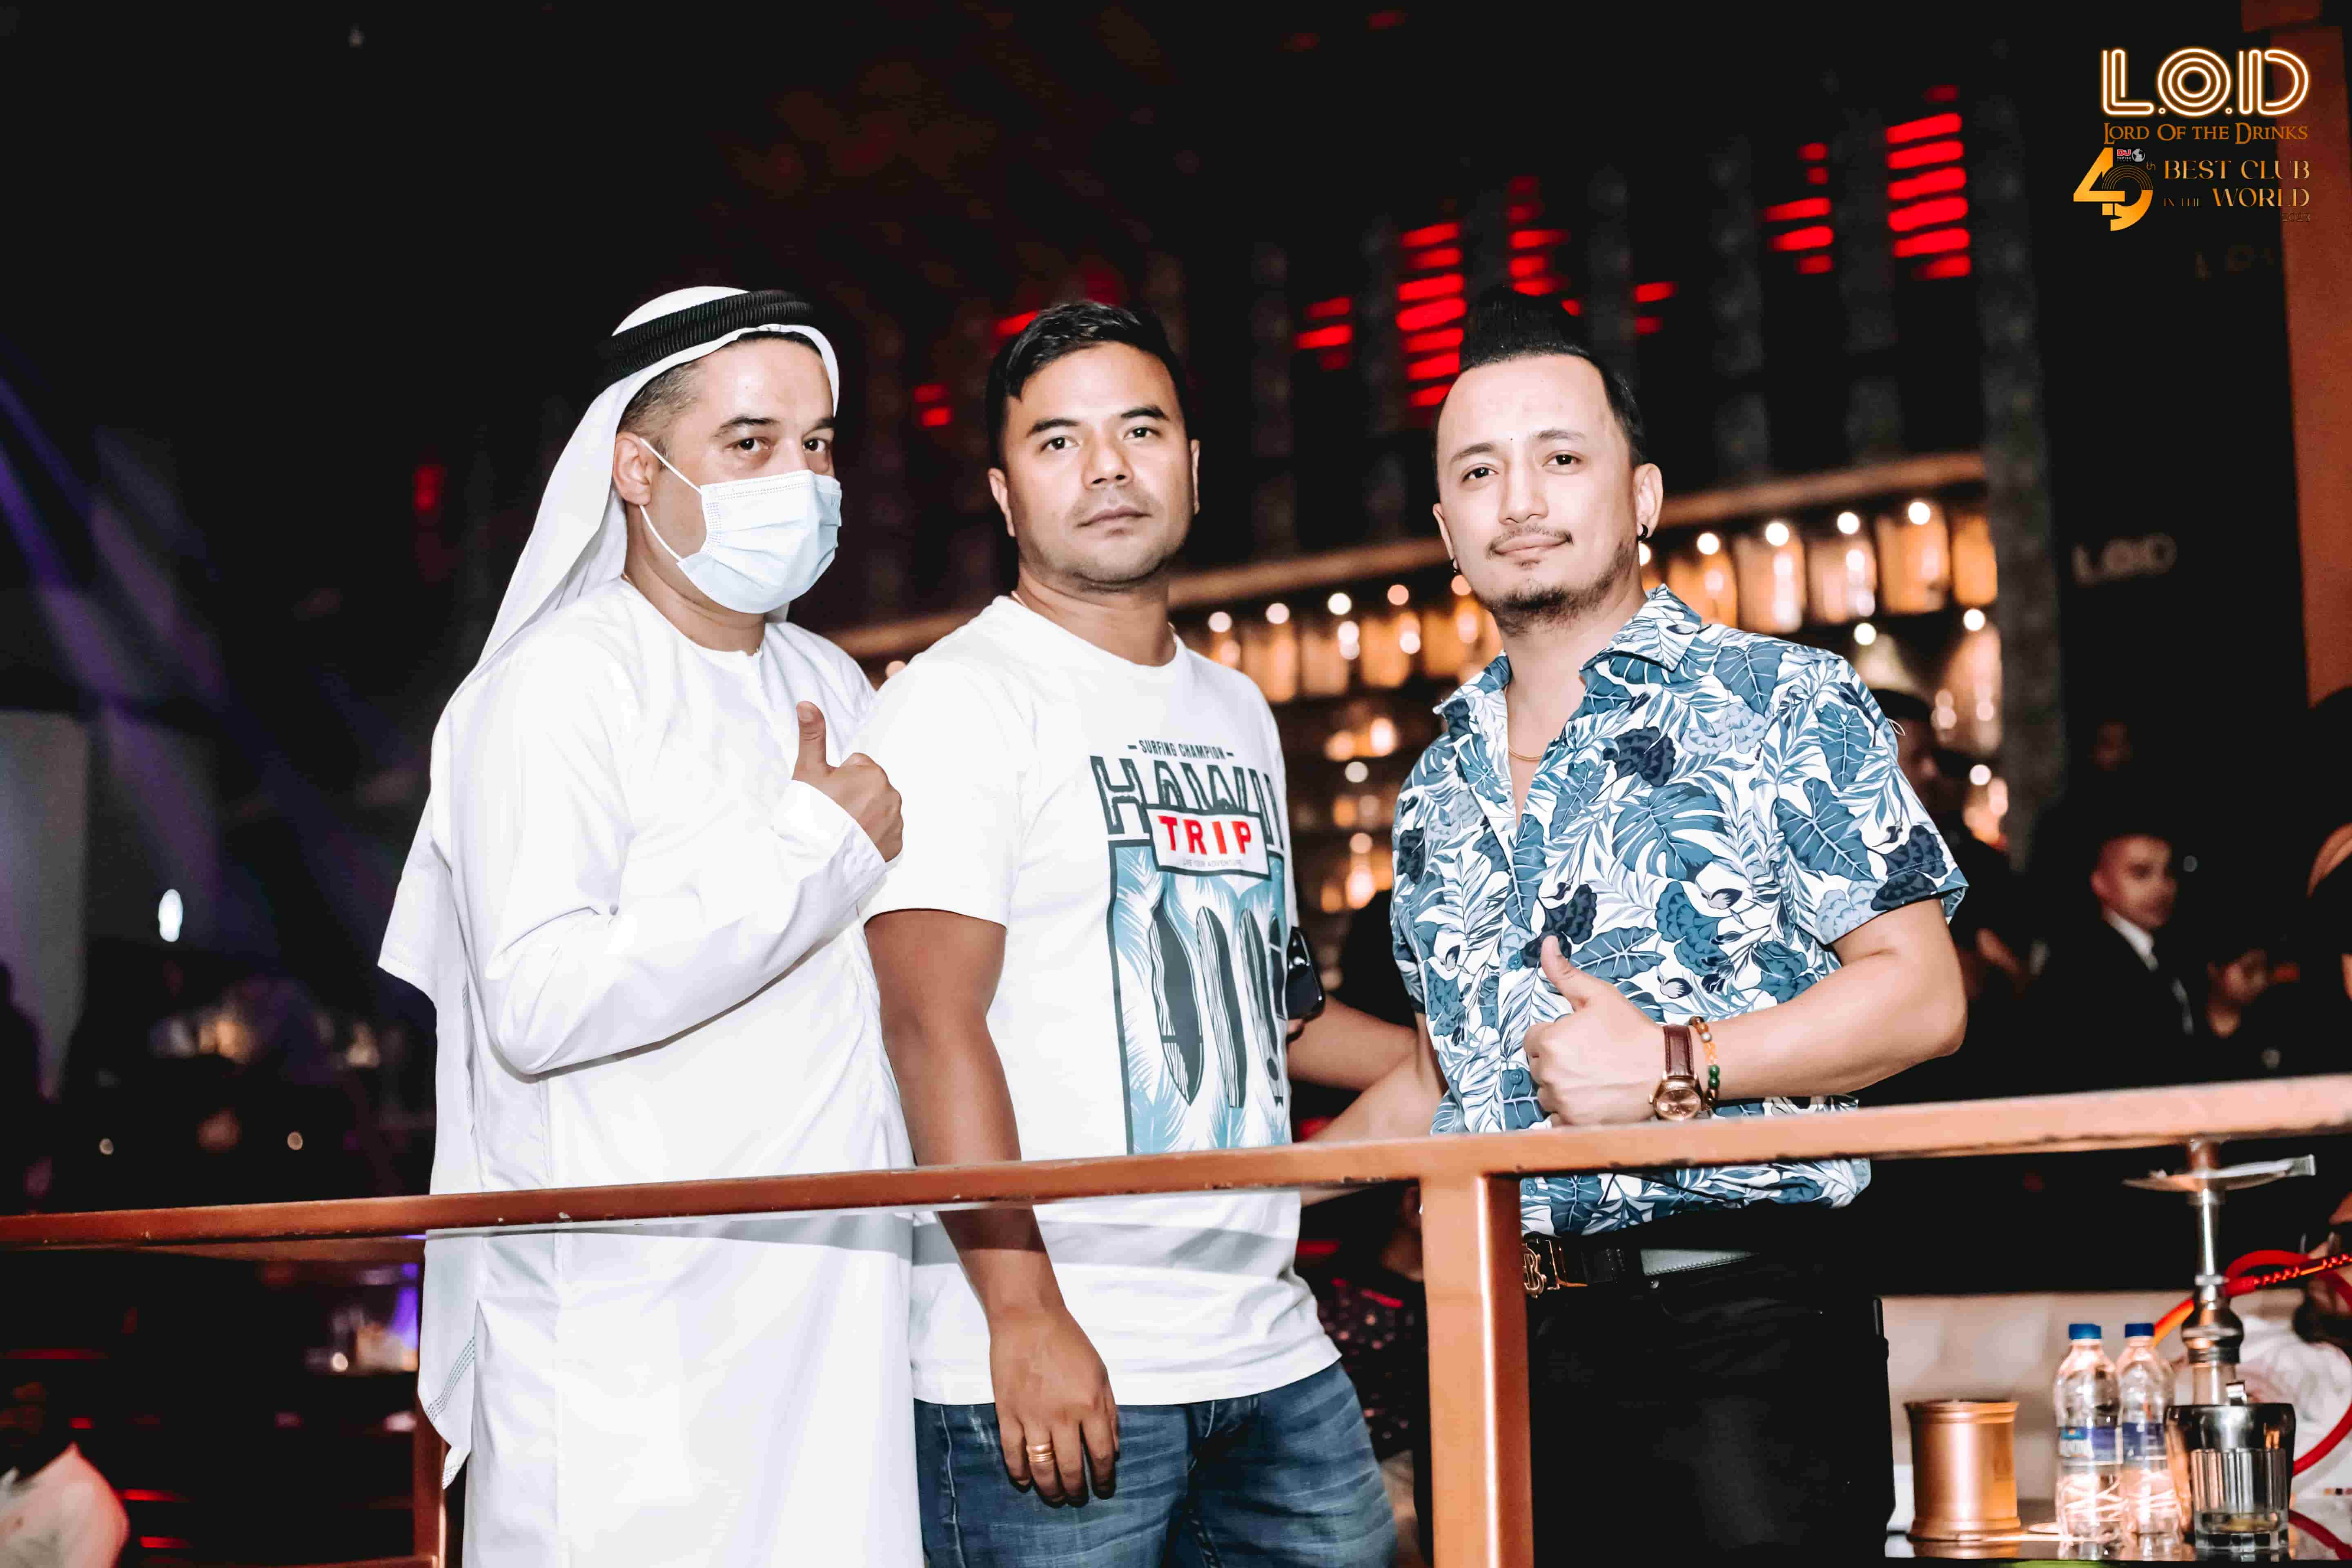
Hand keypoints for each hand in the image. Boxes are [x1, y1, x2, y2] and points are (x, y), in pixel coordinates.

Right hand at [793, 702, 901, 858]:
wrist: (816, 859)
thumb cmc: (809, 812)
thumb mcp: (808, 771)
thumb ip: (812, 735)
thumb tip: (806, 703)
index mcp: (873, 772)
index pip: (857, 765)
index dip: (839, 779)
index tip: (829, 795)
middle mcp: (892, 794)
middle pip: (870, 787)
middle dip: (854, 796)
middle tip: (833, 813)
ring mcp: (896, 821)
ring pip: (879, 809)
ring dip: (865, 815)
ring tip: (842, 828)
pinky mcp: (896, 845)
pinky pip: (886, 832)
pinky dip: (874, 835)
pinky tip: (855, 841)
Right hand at [987, 1303, 1117, 1503]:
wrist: (1029, 1320)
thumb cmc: (1069, 1344)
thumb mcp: (1100, 1374)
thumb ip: (1109, 1413)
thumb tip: (1112, 1450)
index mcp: (1090, 1406)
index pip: (1102, 1455)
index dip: (1105, 1478)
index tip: (1104, 1488)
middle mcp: (1062, 1417)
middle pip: (1071, 1468)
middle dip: (1076, 1490)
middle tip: (1078, 1498)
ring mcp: (1032, 1417)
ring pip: (1042, 1467)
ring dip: (1050, 1489)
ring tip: (1055, 1497)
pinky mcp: (1007, 1413)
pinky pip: (1012, 1453)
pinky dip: (1018, 1472)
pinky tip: (1025, 1481)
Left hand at [1523, 935, 1666, 1126]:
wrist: (1666, 1068)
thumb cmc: (1632, 1030)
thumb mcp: (1599, 995)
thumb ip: (1565, 973)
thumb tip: (1545, 943)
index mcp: (1550, 1041)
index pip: (1532, 1040)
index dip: (1554, 1037)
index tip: (1578, 1039)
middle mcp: (1550, 1074)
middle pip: (1538, 1067)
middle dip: (1557, 1061)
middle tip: (1590, 1057)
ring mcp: (1562, 1103)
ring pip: (1547, 1093)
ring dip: (1562, 1087)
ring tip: (1593, 1078)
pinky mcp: (1575, 1124)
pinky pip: (1558, 1118)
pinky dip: (1570, 1112)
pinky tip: (1593, 1099)